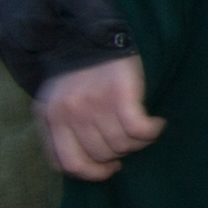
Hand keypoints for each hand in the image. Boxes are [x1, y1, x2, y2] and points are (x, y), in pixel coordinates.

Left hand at [36, 58, 163, 182]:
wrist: (95, 34)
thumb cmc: (79, 75)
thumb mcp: (57, 103)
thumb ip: (62, 132)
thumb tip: (86, 164)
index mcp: (51, 119)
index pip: (67, 164)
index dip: (91, 172)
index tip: (108, 167)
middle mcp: (70, 114)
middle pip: (100, 155)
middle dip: (118, 155)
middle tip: (128, 143)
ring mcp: (95, 104)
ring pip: (121, 144)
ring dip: (138, 143)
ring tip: (143, 130)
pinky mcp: (121, 94)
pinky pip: (139, 129)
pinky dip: (151, 131)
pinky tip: (156, 123)